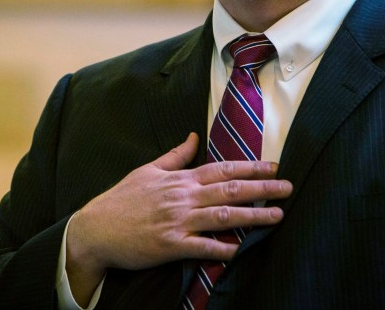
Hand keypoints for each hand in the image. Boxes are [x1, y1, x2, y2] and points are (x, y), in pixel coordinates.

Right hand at [64, 132, 291, 302]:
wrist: (96, 229)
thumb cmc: (121, 199)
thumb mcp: (147, 170)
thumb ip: (175, 155)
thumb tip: (193, 135)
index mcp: (179, 179)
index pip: (222, 169)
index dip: (250, 167)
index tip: (273, 167)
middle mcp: (182, 198)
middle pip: (229, 190)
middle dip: (262, 188)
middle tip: (288, 188)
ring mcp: (177, 221)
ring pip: (222, 216)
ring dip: (252, 216)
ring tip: (277, 215)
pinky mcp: (169, 245)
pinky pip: (200, 247)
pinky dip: (221, 248)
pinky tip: (239, 249)